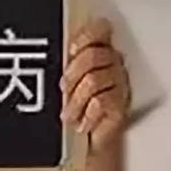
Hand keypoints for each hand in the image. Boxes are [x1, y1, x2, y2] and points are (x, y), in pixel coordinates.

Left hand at [60, 18, 129, 152]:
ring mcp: (120, 83)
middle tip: (63, 89)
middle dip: (72, 74)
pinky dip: (87, 114)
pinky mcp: (122, 104)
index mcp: (99, 49)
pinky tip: (82, 122)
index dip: (87, 36)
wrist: (89, 139)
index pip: (101, 31)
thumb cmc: (75, 104)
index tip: (72, 48)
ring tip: (68, 114)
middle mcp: (113, 63)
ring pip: (94, 80)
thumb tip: (48, 51)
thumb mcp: (67, 80)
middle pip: (94, 56)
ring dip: (75, 99)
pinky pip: (102, 102)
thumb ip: (66, 63)